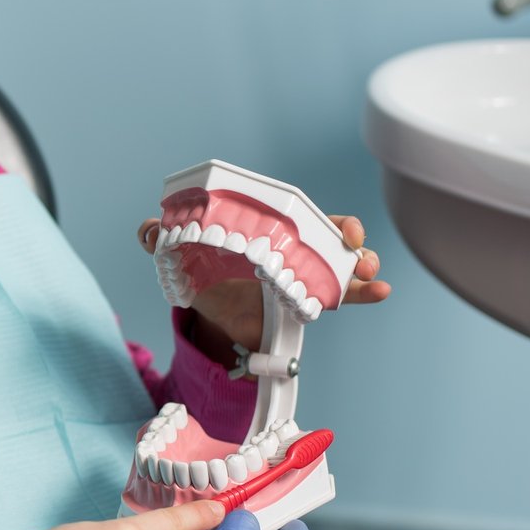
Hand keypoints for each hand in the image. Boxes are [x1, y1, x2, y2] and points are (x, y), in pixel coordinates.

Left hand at [136, 213, 390, 352]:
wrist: (210, 314)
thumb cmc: (204, 271)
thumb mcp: (180, 252)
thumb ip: (161, 237)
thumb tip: (149, 230)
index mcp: (267, 229)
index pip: (301, 214)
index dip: (323, 216)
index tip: (338, 225)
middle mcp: (293, 247)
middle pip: (332, 235)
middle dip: (351, 239)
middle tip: (355, 246)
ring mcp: (304, 275)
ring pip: (343, 264)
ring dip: (362, 265)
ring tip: (369, 274)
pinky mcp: (307, 303)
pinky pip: (342, 295)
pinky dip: (363, 293)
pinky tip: (380, 292)